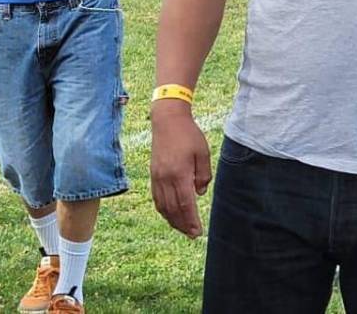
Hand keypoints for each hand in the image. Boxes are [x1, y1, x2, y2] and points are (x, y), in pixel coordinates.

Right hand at [149, 102, 212, 237]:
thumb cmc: (189, 135)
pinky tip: (171, 214)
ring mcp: (157, 178)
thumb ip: (203, 175)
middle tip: (192, 235)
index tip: (198, 232)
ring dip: (173, 220)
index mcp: (179, 174)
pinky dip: (164, 210)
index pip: (186, 204)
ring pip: (163, 206)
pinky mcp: (153, 175)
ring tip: (183, 228)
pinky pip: (157, 198)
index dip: (191, 220)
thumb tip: (199, 194)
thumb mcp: (203, 153)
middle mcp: (165, 179)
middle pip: (173, 209)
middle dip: (183, 225)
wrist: (168, 121)